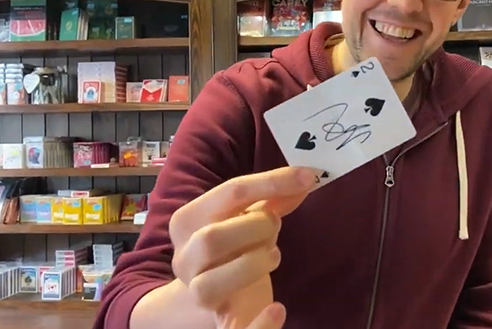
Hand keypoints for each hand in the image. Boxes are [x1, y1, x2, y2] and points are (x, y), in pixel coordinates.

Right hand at [168, 166, 319, 328]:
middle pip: (210, 239)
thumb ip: (272, 200)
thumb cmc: (230, 250)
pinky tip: (279, 309)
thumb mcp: (245, 221)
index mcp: (188, 222)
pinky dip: (259, 325)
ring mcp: (198, 293)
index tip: (306, 177)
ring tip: (272, 256)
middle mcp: (185, 259)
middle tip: (274, 227)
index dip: (272, 182)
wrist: (204, 299)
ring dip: (250, 266)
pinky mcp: (221, 323)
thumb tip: (304, 178)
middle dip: (253, 227)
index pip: (229, 192)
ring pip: (210, 285)